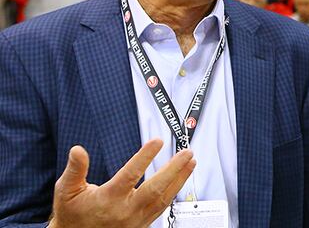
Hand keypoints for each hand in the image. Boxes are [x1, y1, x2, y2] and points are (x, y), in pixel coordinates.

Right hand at [50, 139, 195, 227]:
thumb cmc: (72, 215)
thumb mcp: (66, 191)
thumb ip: (75, 170)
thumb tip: (78, 151)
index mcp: (108, 199)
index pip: (130, 175)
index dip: (144, 157)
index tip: (157, 141)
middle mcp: (125, 210)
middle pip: (155, 188)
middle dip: (174, 169)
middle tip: (186, 153)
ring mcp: (136, 219)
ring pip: (164, 198)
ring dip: (180, 179)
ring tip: (191, 163)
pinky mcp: (142, 224)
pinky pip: (162, 207)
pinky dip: (174, 192)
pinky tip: (180, 180)